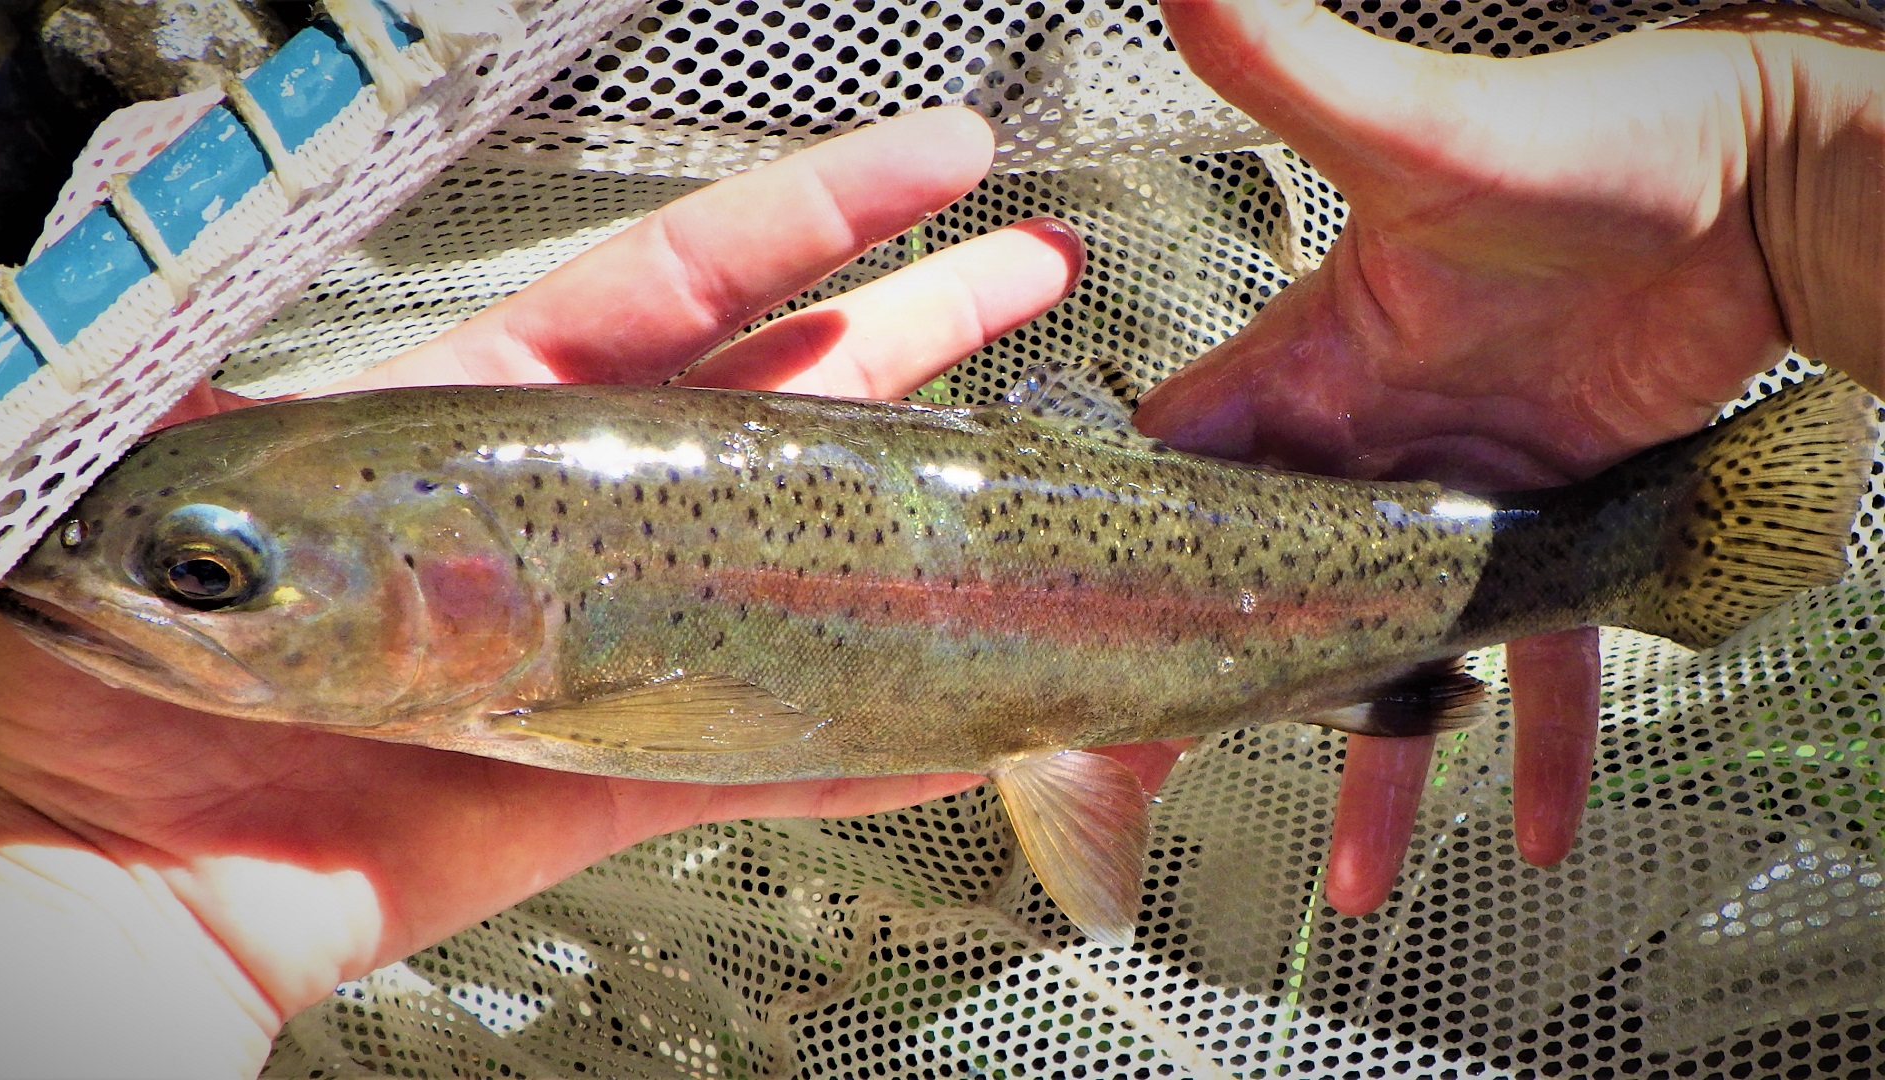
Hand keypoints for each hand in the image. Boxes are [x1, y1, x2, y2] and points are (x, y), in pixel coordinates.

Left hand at [0, 107, 1185, 1076]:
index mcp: (479, 420)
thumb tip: (337, 313)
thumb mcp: (185, 485)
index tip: (928, 165)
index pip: (678, 290)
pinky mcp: (622, 766)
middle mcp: (571, 514)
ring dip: (933, 512)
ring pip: (806, 555)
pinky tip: (973, 713)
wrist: (113, 880)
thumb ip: (273, 397)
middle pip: (780, 398)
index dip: (810, 223)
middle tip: (1034, 275)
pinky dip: (871, 741)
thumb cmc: (110, 672)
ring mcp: (618, 636)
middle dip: (918, 328)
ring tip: (1053, 465)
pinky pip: (774, 750)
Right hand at [1137, 0, 1882, 912]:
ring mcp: (1456, 504)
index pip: (1177, 471)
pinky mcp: (1551, 533)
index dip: (1115, 557)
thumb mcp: (1432, 131)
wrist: (1756, 184)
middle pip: (1268, 596)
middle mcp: (1365, 450)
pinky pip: (1537, 660)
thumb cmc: (1596, 146)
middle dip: (1222, 699)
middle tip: (1161, 807)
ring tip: (1350, 881)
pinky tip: (1527, 830)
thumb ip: (1304, 73)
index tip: (1069, 649)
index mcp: (1308, 371)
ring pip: (1400, 659)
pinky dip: (1533, 744)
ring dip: (1381, 767)